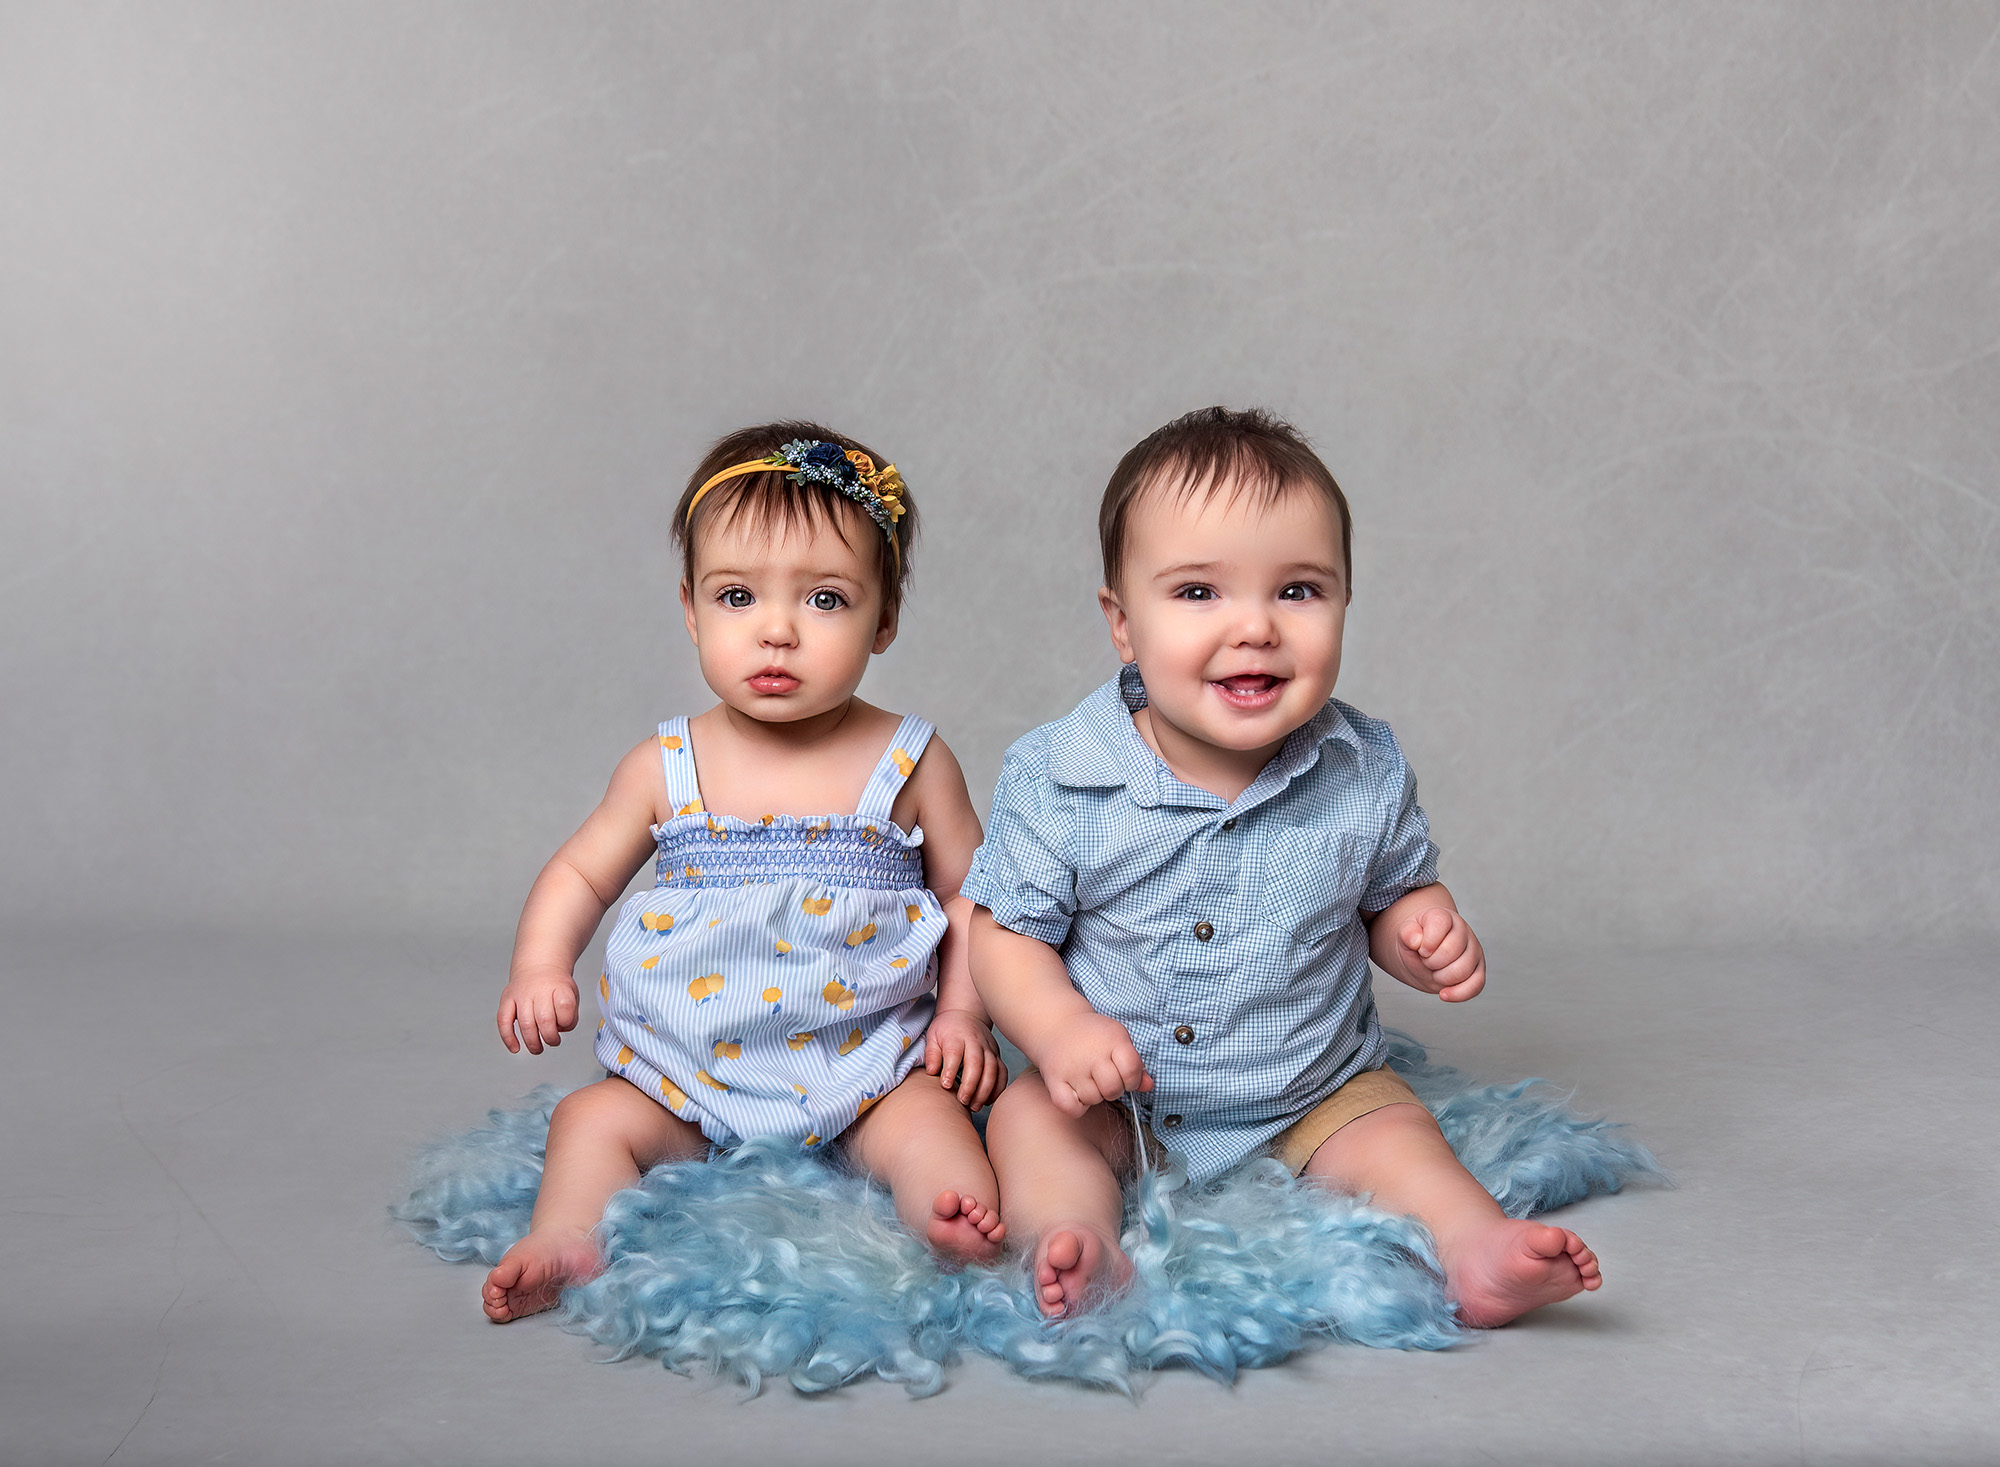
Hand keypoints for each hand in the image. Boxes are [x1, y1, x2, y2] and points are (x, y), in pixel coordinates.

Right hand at [496, 967, 579, 1053]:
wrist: (538, 966)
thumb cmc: (555, 986)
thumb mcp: (572, 994)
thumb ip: (570, 1013)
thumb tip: (559, 1030)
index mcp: (559, 987)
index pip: (565, 1006)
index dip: (567, 1021)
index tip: (567, 1024)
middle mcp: (539, 990)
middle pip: (545, 1019)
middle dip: (550, 1037)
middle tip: (553, 1041)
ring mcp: (521, 994)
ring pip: (525, 1023)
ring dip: (533, 1042)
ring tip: (538, 1048)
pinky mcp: (506, 999)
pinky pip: (503, 1021)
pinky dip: (508, 1038)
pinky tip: (515, 1048)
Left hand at [924, 1008, 1008, 1109]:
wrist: (966, 1014)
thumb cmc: (947, 1030)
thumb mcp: (933, 1036)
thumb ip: (931, 1054)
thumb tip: (931, 1072)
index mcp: (956, 1037)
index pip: (955, 1053)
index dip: (950, 1070)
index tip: (945, 1086)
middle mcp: (975, 1042)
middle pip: (976, 1064)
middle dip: (971, 1085)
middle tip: (962, 1101)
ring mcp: (989, 1049)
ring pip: (992, 1070)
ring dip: (985, 1090)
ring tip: (974, 1106)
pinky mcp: (997, 1055)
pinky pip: (1002, 1073)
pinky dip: (998, 1088)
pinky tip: (988, 1100)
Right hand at [1036, 1011, 1151, 1118]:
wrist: (1058, 1024)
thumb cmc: (1094, 1036)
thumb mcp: (1118, 1040)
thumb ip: (1135, 1064)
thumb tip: (1148, 1086)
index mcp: (1112, 1040)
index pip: (1132, 1071)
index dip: (1132, 1079)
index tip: (1124, 1075)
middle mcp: (1092, 1053)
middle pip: (1112, 1089)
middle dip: (1113, 1089)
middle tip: (1104, 1078)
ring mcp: (1071, 1067)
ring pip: (1092, 1099)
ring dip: (1093, 1095)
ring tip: (1088, 1080)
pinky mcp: (1054, 1078)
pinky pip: (1070, 1107)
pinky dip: (1076, 1106)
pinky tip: (1076, 1093)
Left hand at [1395, 907, 1485, 1001]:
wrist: (1423, 954)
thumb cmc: (1417, 942)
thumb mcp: (1405, 934)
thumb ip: (1407, 933)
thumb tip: (1415, 940)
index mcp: (1444, 917)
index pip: (1440, 924)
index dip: (1426, 941)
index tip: (1420, 949)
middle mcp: (1463, 931)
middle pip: (1450, 951)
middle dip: (1431, 962)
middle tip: (1426, 961)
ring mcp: (1473, 951)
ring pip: (1462, 970)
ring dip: (1441, 977)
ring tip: (1434, 971)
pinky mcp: (1478, 970)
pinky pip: (1476, 985)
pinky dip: (1458, 993)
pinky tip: (1443, 994)